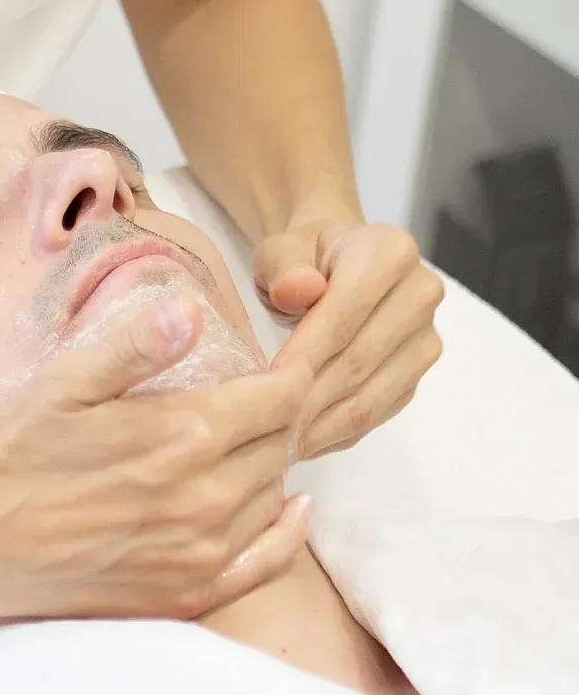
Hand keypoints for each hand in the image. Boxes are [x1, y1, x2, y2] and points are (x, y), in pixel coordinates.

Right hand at [0, 292, 313, 622]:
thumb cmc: (15, 450)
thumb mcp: (67, 381)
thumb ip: (135, 345)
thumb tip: (189, 308)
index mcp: (185, 435)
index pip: (279, 397)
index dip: (290, 373)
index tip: (288, 358)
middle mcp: (206, 499)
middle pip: (281, 444)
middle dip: (279, 414)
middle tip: (262, 394)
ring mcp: (201, 554)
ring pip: (273, 495)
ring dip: (271, 464)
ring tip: (252, 439)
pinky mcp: (186, 595)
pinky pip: (265, 564)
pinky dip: (287, 534)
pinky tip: (291, 509)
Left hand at [257, 219, 443, 457]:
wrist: (334, 263)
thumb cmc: (302, 257)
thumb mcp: (280, 249)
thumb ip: (284, 265)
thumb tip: (297, 290)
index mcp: (391, 252)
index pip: (345, 313)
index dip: (306, 353)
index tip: (269, 385)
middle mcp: (421, 293)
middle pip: (361, 359)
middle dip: (311, 397)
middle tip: (268, 427)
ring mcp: (426, 336)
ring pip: (373, 393)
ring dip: (326, 424)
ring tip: (283, 444)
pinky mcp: (419, 371)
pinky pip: (381, 410)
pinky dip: (342, 432)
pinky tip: (308, 442)